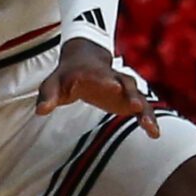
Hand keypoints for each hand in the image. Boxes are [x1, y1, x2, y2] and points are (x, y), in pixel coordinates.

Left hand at [35, 37, 159, 134]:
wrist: (85, 61)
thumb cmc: (66, 76)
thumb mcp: (53, 83)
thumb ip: (47, 96)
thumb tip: (40, 111)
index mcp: (94, 73)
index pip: (101, 76)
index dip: (107, 81)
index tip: (113, 87)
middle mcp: (113, 79)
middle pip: (126, 84)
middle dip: (131, 94)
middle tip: (137, 104)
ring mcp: (123, 89)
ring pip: (138, 97)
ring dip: (144, 111)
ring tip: (150, 127)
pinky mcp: (128, 100)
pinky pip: (142, 109)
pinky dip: (148, 119)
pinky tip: (155, 134)